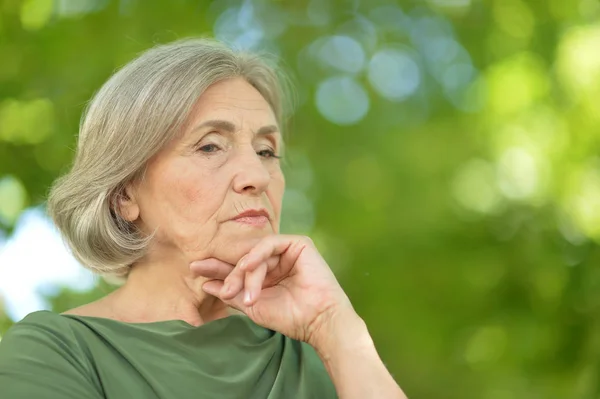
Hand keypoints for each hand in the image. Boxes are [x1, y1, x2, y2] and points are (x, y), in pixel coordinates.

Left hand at [189, 234, 357, 348]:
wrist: (318, 321)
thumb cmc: (290, 317)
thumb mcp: (252, 305)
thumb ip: (231, 292)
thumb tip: (205, 284)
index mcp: (266, 276)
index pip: (238, 269)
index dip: (217, 269)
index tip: (195, 269)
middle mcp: (275, 261)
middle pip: (243, 259)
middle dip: (227, 272)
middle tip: (218, 284)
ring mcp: (287, 252)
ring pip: (254, 254)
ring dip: (244, 272)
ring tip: (241, 291)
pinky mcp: (298, 244)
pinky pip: (269, 244)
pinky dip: (256, 255)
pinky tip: (248, 267)